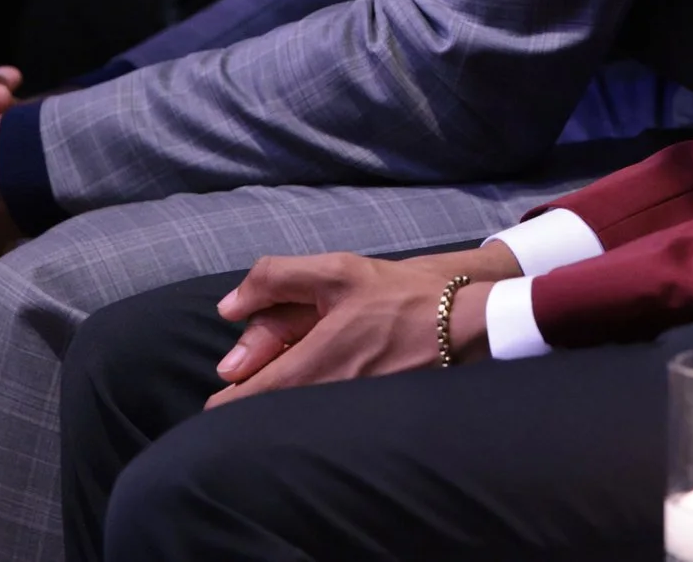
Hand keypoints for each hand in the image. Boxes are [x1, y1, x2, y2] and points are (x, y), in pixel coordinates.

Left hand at [205, 243, 521, 405]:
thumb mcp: (336, 271)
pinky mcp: (367, 421)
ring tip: (300, 362)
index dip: (226, 399)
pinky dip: (313, 400)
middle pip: (267, 410)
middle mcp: (323, 402)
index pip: (244, 403)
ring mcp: (346, 416)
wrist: (466, 323)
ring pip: (295, 413)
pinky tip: (328, 374)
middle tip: (262, 363)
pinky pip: (323, 415)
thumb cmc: (401, 296)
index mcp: (309, 368)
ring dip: (286, 394)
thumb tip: (226, 308)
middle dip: (258, 388)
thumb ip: (274, 279)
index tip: (226, 384)